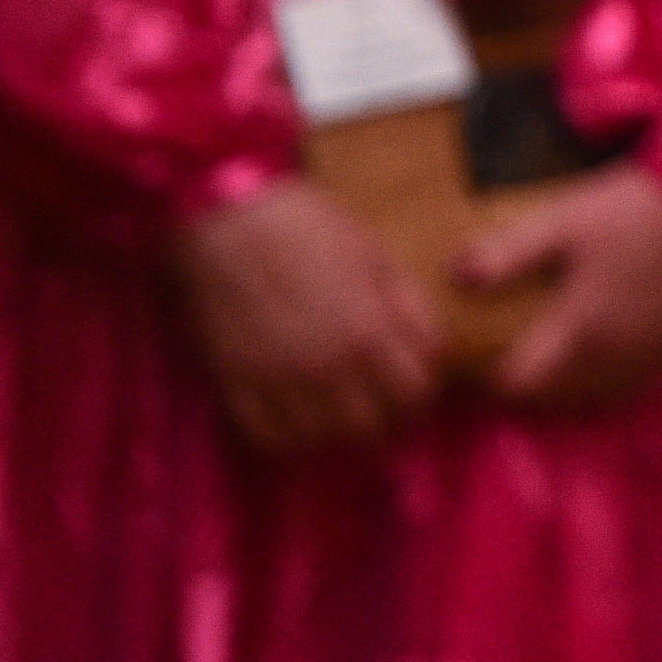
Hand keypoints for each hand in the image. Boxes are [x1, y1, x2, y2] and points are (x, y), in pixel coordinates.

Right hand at [170, 177, 442, 453]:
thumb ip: (407, 305)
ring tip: (341, 414)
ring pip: (320, 441)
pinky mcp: (236, 385)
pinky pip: (268, 437)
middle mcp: (327, 366)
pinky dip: (288, 438)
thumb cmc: (306, 226)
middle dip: (384, 418)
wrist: (228, 220)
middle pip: (371, 427)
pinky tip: (297, 419)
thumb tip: (434, 346)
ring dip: (337, 433)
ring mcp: (279, 381)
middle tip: (381, 404)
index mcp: (369, 330)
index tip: (415, 383)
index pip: (415, 391)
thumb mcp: (373, 255)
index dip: (422, 390)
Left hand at [458, 164, 661, 409]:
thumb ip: (509, 255)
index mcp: (581, 331)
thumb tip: (456, 277)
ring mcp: (649, 357)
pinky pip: (631, 389)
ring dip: (566, 395)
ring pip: (596, 401)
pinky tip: (598, 365)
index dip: (491, 380)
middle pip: (558, 400)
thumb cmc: (634, 211)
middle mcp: (614, 358)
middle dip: (527, 390)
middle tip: (504, 366)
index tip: (473, 363)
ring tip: (547, 372)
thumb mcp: (566, 222)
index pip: (523, 382)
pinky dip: (605, 389)